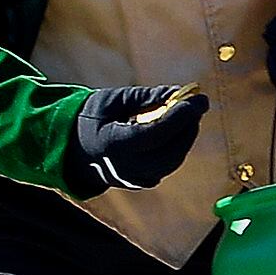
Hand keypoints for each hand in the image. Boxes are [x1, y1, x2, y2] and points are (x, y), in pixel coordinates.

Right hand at [69, 82, 208, 196]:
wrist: (76, 149)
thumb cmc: (94, 118)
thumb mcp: (113, 100)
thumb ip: (146, 97)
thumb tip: (179, 92)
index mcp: (112, 145)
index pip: (154, 134)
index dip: (179, 117)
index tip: (198, 100)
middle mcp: (124, 168)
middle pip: (169, 152)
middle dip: (188, 126)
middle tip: (198, 104)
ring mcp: (135, 179)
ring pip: (172, 160)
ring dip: (186, 136)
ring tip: (190, 113)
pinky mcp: (144, 182)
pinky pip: (168, 164)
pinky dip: (178, 145)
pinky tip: (179, 128)